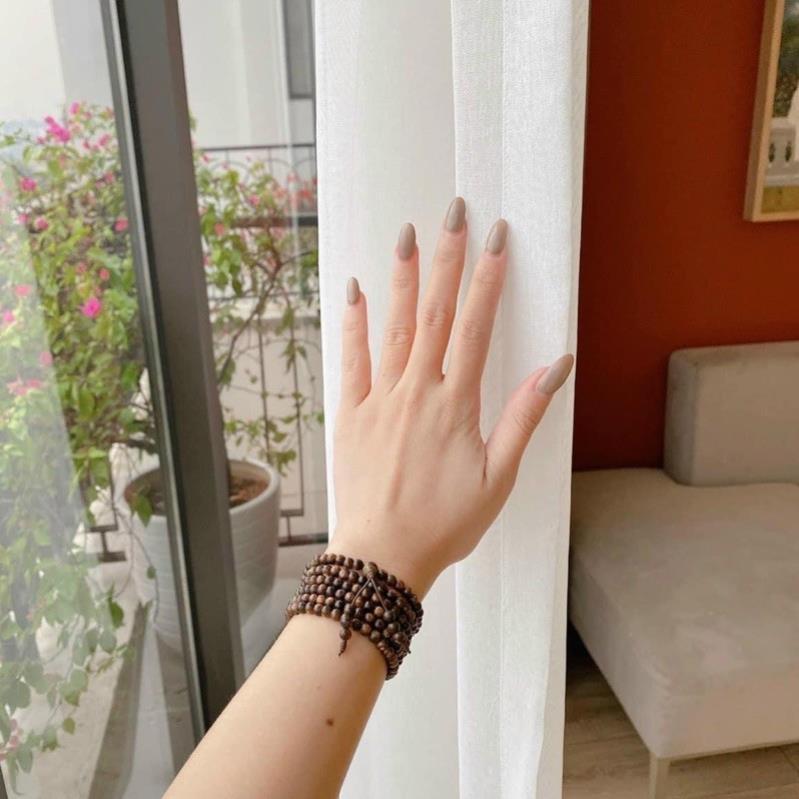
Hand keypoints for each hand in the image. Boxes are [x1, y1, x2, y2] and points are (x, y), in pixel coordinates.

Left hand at [331, 198, 573, 596]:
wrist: (382, 556)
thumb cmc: (444, 523)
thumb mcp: (498, 477)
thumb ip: (524, 418)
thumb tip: (554, 367)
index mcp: (457, 405)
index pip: (476, 327)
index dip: (488, 279)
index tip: (496, 239)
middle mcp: (418, 392)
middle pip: (435, 314)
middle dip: (447, 260)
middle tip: (453, 213)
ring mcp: (380, 400)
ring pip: (394, 327)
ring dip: (403, 279)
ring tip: (408, 234)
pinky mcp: (351, 414)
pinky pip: (352, 360)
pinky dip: (353, 324)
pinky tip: (355, 290)